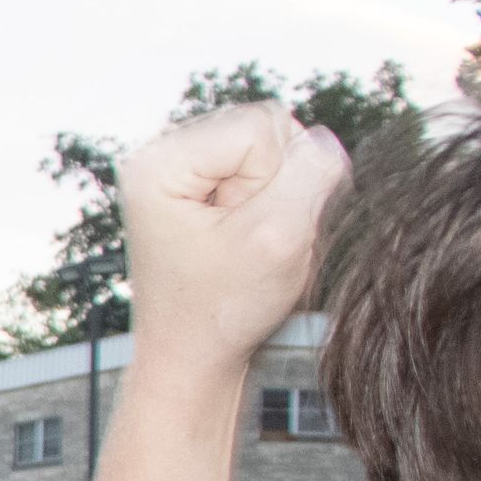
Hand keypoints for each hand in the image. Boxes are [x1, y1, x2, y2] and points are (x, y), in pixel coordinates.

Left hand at [119, 104, 353, 380]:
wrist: (191, 356)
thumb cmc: (222, 310)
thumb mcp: (279, 236)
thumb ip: (311, 172)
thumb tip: (321, 136)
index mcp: (159, 161)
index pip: (265, 124)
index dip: (277, 178)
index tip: (244, 230)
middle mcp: (159, 154)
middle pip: (267, 127)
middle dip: (276, 183)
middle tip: (245, 238)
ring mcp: (177, 167)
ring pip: (272, 147)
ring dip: (275, 194)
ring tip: (243, 241)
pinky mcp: (196, 183)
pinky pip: (263, 169)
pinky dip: (267, 203)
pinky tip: (243, 238)